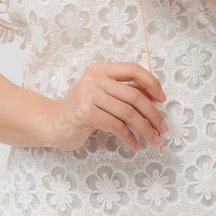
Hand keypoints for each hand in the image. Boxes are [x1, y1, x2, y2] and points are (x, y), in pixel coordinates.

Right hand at [43, 62, 167, 153]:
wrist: (53, 123)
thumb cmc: (83, 110)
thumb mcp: (102, 94)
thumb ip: (123, 92)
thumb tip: (155, 97)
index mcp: (101, 69)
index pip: (133, 69)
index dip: (151, 83)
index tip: (162, 99)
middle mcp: (95, 79)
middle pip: (134, 95)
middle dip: (153, 114)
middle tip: (162, 128)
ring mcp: (89, 95)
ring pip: (128, 113)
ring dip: (145, 129)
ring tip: (154, 140)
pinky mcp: (86, 114)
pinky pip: (117, 127)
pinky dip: (130, 138)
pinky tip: (135, 146)